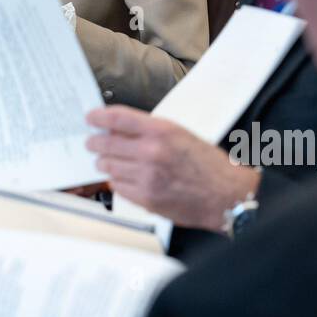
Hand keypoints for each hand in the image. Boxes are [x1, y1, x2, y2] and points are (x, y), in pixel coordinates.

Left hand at [85, 105, 260, 231]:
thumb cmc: (208, 165)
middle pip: (106, 143)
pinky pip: (118, 187)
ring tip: (106, 161)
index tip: (90, 117)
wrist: (225, 196)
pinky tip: (122, 178)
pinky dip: (117, 181)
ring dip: (104, 163)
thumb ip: (149, 131)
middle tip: (91, 142)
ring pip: (108, 166)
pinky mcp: (145, 199)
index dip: (98, 117)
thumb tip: (120, 128)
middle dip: (95, 142)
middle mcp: (151, 152)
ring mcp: (146, 177)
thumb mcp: (180, 134)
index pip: (118, 118)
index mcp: (161, 131)